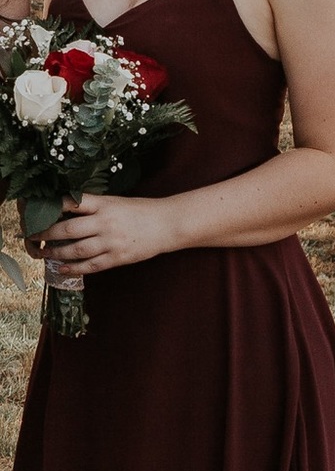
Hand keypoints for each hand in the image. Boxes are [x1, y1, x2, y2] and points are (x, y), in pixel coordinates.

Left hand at [23, 194, 175, 273]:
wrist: (168, 224)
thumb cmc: (141, 211)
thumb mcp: (115, 202)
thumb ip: (93, 208)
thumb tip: (66, 214)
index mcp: (104, 204)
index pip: (70, 203)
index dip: (50, 208)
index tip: (36, 212)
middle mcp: (105, 222)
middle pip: (67, 230)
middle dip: (45, 234)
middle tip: (30, 237)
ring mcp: (112, 242)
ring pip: (76, 250)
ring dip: (55, 253)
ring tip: (42, 253)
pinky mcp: (119, 257)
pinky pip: (92, 265)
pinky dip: (75, 268)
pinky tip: (62, 268)